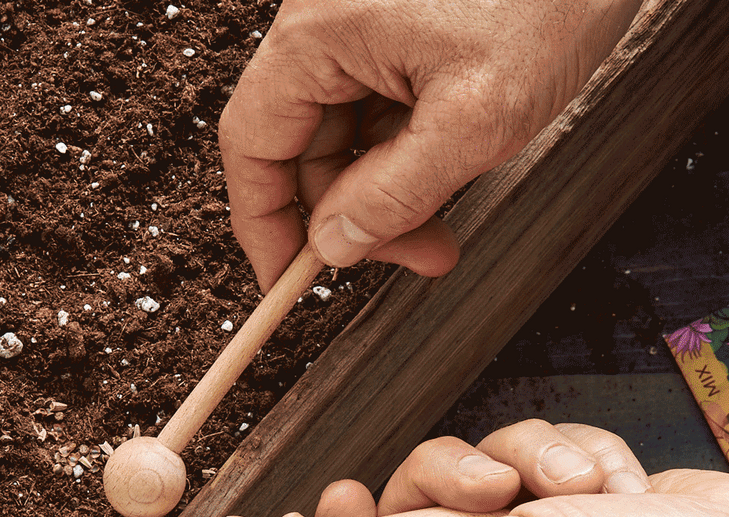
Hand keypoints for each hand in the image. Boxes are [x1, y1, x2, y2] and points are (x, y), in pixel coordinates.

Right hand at [219, 0, 642, 290]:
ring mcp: (369, 22)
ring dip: (391, 195)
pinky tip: (457, 177)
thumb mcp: (474, 121)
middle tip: (413, 259)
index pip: (254, 143)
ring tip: (444, 233)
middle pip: (307, 146)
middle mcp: (331, 21)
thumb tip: (335, 244)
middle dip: (354, 216)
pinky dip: (413, 155)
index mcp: (320, 31)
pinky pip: (387, 108)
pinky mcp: (407, 25)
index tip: (285, 279)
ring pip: (352, 135)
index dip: (264, 221)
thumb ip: (393, 195)